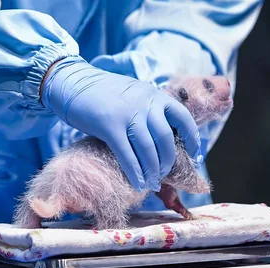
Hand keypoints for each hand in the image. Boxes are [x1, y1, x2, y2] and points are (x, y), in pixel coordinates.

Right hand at [41, 56, 201, 191]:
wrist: (74, 82)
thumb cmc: (104, 93)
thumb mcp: (135, 94)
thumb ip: (149, 110)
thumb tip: (163, 138)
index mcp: (155, 95)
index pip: (183, 118)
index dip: (193, 140)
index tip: (195, 157)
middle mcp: (145, 104)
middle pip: (166, 139)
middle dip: (168, 161)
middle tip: (163, 174)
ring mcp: (128, 115)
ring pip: (148, 150)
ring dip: (152, 171)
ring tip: (152, 183)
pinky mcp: (109, 126)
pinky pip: (127, 155)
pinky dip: (135, 173)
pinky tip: (138, 183)